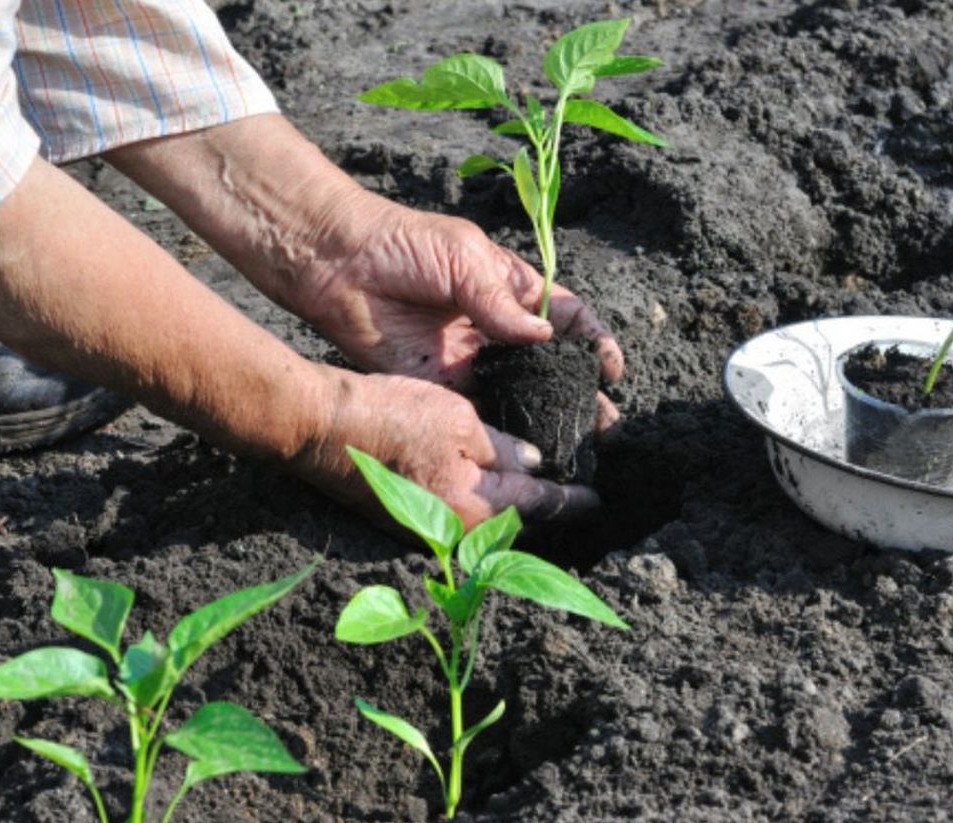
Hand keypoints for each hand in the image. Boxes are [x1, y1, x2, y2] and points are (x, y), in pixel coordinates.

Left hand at [289, 195, 624, 428]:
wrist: (339, 264)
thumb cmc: (404, 245)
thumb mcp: (464, 260)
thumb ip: (502, 303)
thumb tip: (544, 337)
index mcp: (511, 288)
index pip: (566, 317)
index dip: (593, 341)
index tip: (612, 368)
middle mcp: (496, 327)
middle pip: (550, 365)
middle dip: (580, 392)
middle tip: (607, 425)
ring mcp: (470, 358)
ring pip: (520, 393)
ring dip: (548, 415)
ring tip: (580, 444)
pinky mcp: (440, 383)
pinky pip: (479, 409)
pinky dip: (504, 427)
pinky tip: (529, 447)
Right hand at [296, 370, 601, 526]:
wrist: (319, 429)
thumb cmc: (389, 418)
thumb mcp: (459, 420)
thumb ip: (502, 446)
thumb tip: (533, 463)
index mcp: (474, 506)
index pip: (538, 505)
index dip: (571, 500)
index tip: (597, 500)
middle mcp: (452, 529)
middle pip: (513, 523)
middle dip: (543, 510)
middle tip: (573, 495)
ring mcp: (424, 528)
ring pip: (484, 520)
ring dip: (511, 508)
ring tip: (537, 490)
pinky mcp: (402, 517)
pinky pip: (456, 514)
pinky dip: (478, 502)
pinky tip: (486, 484)